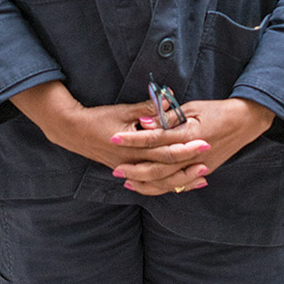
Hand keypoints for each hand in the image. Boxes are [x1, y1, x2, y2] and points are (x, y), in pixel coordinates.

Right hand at [11, 82, 210, 189]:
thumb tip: (171, 98)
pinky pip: (150, 185)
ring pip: (159, 182)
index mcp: (132, 146)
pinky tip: (182, 184)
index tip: (205, 140)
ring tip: (202, 178)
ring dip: (181, 180)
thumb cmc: (100, 117)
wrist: (74, 132)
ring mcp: (129, 170)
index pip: (165, 148)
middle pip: (165, 168)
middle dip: (188, 166)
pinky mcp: (128, 172)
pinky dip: (167, 185)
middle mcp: (132, 162)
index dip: (186, 146)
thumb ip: (150, 108)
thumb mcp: (125, 110)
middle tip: (209, 160)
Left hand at [119, 96, 275, 194]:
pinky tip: (150, 187)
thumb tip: (145, 122)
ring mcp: (199, 166)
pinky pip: (180, 185)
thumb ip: (168, 117)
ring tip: (128, 182)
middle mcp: (193, 155)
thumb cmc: (217, 110)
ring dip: (146, 183)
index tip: (114, 138)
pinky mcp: (203, 171)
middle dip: (134, 169)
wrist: (245, 122)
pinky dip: (163, 188)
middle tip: (115, 170)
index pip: (154, 139)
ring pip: (167, 181)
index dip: (133, 139)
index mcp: (188, 135)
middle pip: (157, 167)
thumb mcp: (192, 107)